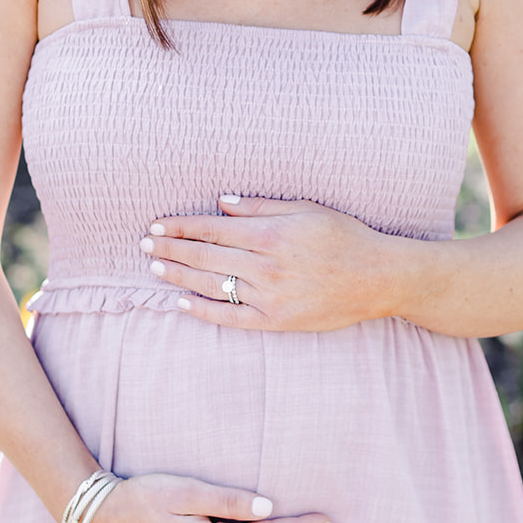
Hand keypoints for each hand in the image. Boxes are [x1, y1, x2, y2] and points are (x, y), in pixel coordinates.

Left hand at [140, 195, 389, 330]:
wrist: (377, 278)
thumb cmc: (344, 237)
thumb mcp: (305, 209)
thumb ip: (260, 206)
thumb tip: (221, 201)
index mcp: (271, 234)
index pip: (212, 229)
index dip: (181, 226)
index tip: (158, 224)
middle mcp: (265, 266)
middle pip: (206, 256)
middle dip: (172, 248)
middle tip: (145, 244)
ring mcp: (269, 296)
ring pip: (212, 284)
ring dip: (180, 275)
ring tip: (156, 266)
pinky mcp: (275, 322)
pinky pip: (230, 317)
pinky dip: (203, 310)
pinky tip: (183, 301)